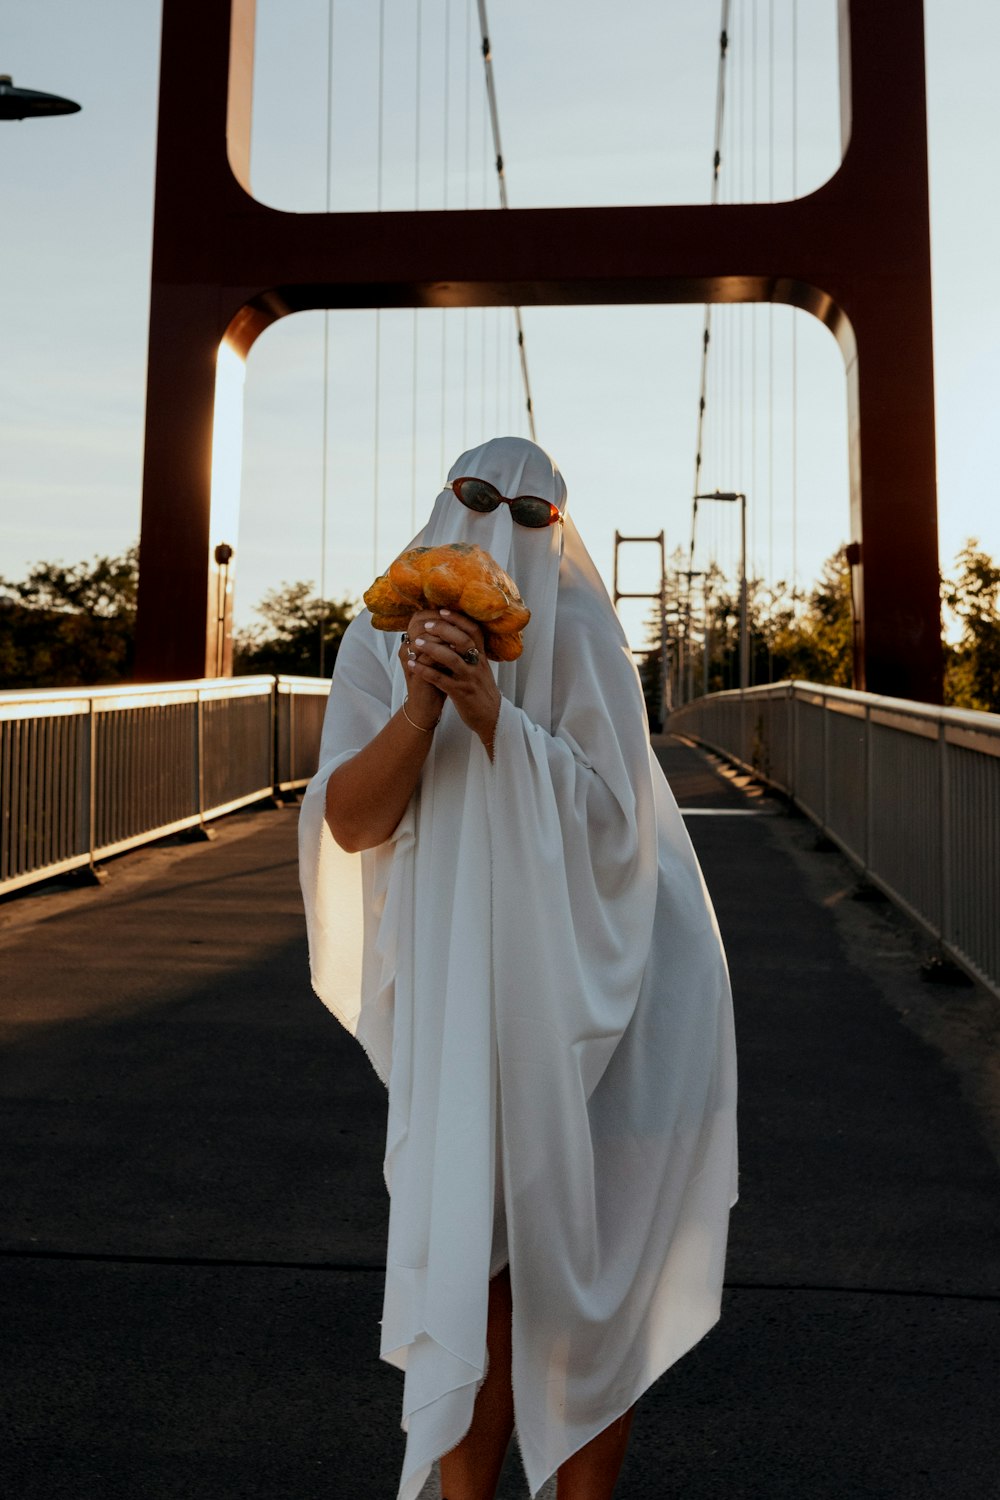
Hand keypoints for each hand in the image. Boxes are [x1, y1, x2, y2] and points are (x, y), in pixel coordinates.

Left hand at [406, 609, 500, 755]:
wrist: (491, 717)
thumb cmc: (480, 689)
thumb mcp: (480, 667)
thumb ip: (469, 651)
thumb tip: (451, 632)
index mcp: (482, 656)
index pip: (474, 631)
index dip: (458, 619)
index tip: (442, 610)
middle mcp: (477, 665)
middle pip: (463, 641)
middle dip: (444, 629)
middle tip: (426, 624)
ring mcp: (469, 679)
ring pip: (452, 659)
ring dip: (432, 649)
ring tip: (416, 643)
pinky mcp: (461, 694)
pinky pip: (441, 680)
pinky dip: (425, 671)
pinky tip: (412, 665)